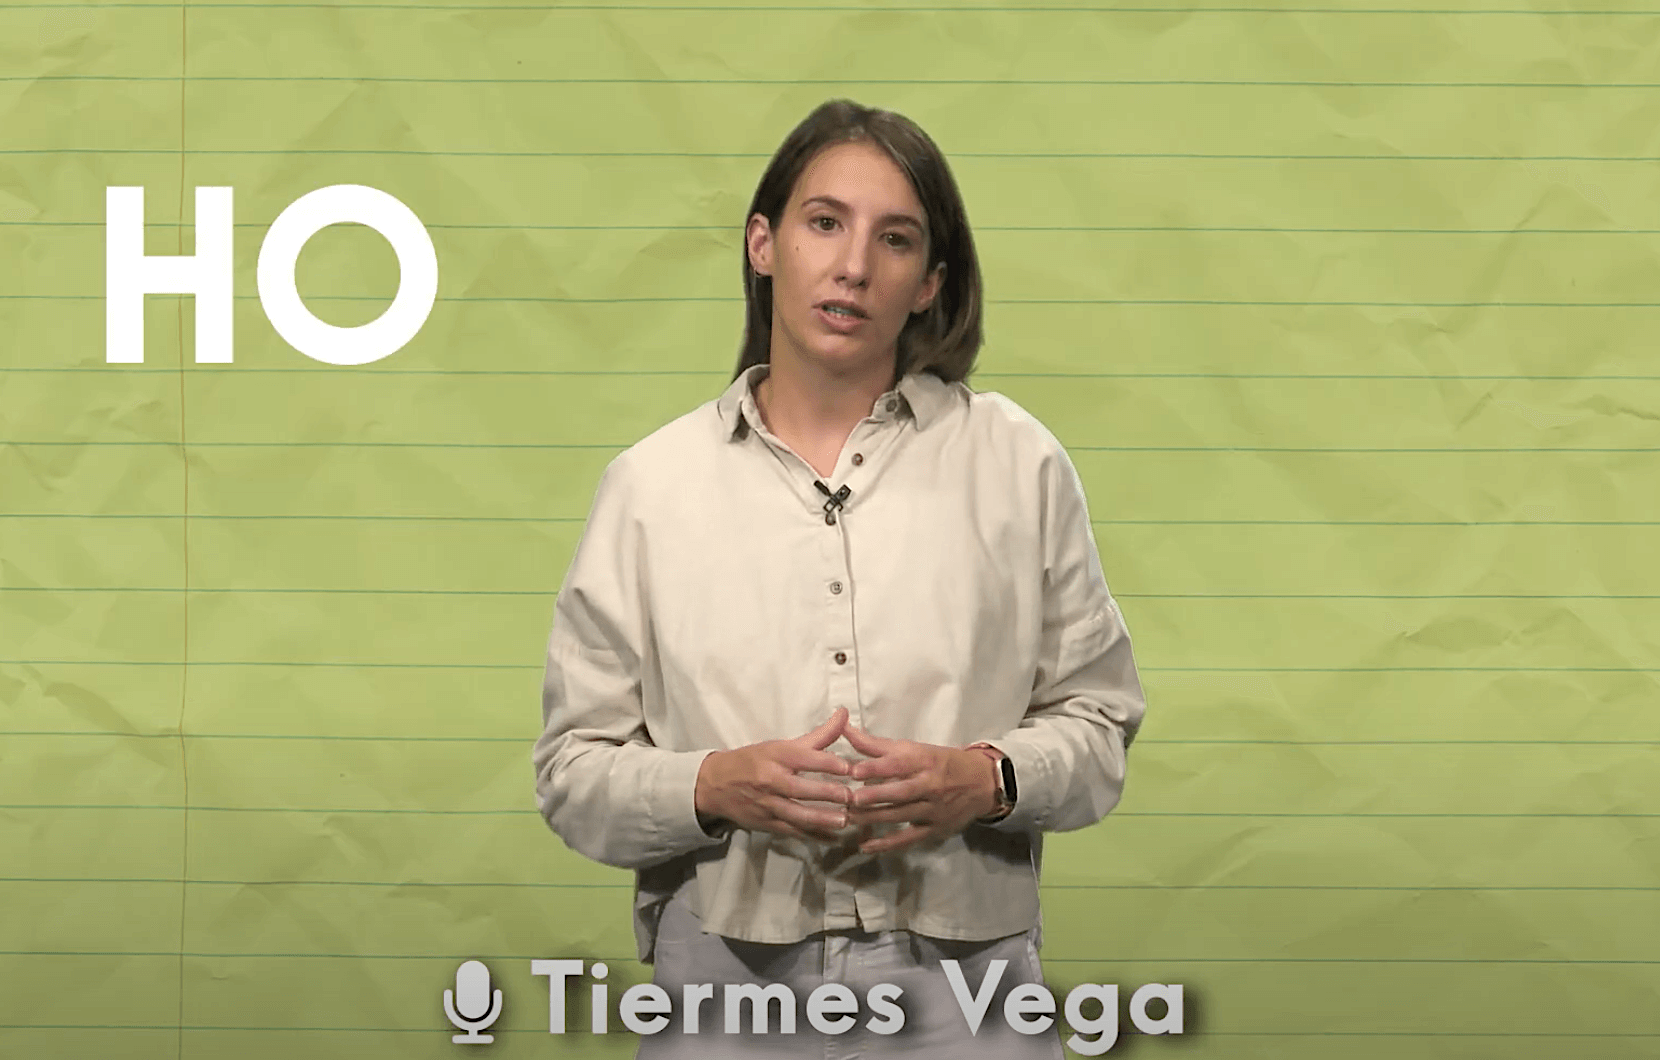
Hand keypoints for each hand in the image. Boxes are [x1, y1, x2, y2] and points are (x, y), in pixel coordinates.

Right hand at [694, 708, 854, 842]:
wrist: (715, 784)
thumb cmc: (753, 760)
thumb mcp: (781, 745)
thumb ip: (818, 735)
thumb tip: (845, 713)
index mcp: (776, 756)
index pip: (804, 758)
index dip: (827, 763)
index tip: (849, 768)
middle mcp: (771, 780)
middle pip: (800, 788)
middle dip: (826, 793)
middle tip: (851, 797)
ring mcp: (768, 804)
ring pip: (796, 814)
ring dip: (821, 819)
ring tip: (844, 821)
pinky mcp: (767, 824)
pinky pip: (792, 831)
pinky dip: (813, 836)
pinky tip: (832, 838)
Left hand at [844, 724, 1000, 854]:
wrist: (981, 783)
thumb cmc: (940, 762)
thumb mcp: (913, 749)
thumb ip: (876, 744)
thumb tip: (844, 729)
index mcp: (924, 760)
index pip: (899, 764)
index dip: (876, 767)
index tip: (854, 771)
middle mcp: (929, 785)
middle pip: (901, 792)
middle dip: (876, 796)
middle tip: (851, 799)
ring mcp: (932, 809)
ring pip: (901, 815)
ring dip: (874, 819)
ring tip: (848, 819)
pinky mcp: (934, 829)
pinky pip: (909, 838)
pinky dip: (887, 844)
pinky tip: (865, 846)